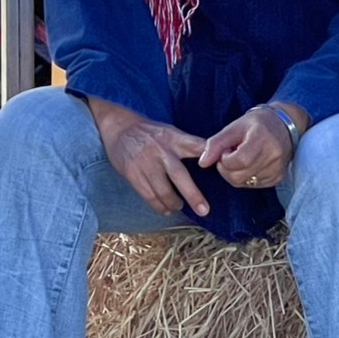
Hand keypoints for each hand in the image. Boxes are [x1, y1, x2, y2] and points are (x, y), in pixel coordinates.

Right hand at [89, 99, 210, 218]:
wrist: (118, 127)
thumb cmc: (150, 132)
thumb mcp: (170, 132)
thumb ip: (188, 145)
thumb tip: (213, 159)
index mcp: (173, 138)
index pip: (195, 145)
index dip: (207, 154)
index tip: (219, 164)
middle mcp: (160, 150)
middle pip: (179, 175)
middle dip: (193, 194)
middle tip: (204, 210)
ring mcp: (145, 163)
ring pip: (163, 191)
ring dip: (174, 204)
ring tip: (178, 206)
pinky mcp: (133, 173)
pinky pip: (148, 195)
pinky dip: (159, 206)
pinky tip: (164, 209)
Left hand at [198, 106, 300, 193]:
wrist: (283, 126)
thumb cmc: (256, 124)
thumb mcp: (233, 127)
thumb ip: (216, 144)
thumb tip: (202, 163)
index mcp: (262, 139)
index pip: (239, 161)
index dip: (225, 159)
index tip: (226, 150)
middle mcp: (273, 156)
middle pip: (239, 176)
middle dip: (226, 168)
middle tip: (230, 154)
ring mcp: (277, 170)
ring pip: (244, 183)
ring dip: (235, 172)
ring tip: (241, 156)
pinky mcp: (278, 179)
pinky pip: (253, 185)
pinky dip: (245, 176)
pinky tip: (249, 163)